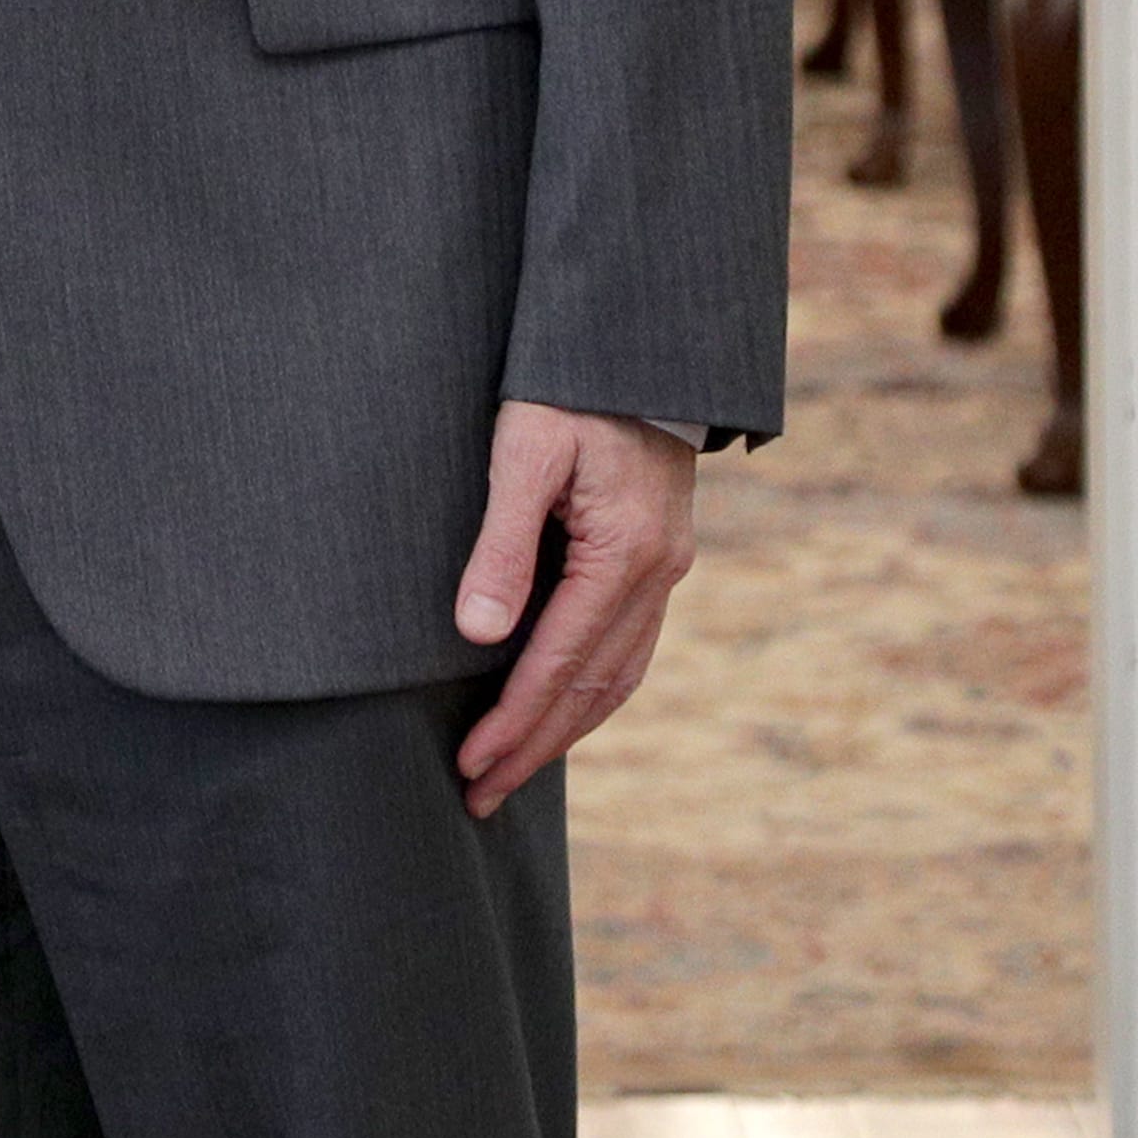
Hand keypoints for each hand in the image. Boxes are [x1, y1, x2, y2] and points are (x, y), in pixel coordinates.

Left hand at [445, 401, 699, 819]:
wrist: (639, 343)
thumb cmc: (568, 388)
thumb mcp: (523, 452)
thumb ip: (502, 543)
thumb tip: (478, 636)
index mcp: (624, 554)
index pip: (560, 662)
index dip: (513, 721)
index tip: (470, 764)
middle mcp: (657, 573)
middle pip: (593, 687)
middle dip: (534, 746)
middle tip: (480, 794)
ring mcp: (666, 568)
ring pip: (619, 675)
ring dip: (566, 729)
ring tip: (513, 770)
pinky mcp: (660, 557)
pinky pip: (629, 646)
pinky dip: (594, 690)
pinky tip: (562, 709)